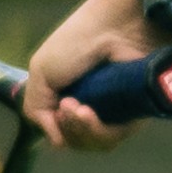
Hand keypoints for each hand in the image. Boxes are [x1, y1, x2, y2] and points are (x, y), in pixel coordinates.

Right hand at [22, 0, 156, 148]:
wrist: (114, 28)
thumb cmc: (76, 43)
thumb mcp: (41, 71)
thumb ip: (37, 109)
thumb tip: (57, 142)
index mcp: (69, 94)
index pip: (59, 129)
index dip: (53, 127)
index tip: (53, 111)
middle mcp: (91, 106)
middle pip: (74, 140)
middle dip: (64, 128)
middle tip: (66, 105)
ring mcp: (113, 112)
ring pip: (91, 143)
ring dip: (78, 130)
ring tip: (77, 108)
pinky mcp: (134, 115)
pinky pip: (112, 139)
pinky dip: (95, 131)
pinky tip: (87, 114)